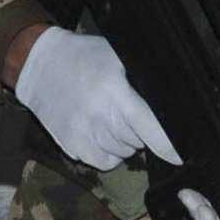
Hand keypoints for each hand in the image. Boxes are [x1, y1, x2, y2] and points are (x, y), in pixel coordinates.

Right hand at [11, 27, 178, 174]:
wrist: (40, 65)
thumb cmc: (84, 57)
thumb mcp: (116, 56)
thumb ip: (140, 80)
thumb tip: (167, 103)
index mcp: (113, 92)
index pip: (147, 126)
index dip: (166, 145)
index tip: (178, 157)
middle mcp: (98, 117)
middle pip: (137, 142)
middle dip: (140, 133)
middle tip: (128, 113)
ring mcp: (83, 135)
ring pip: (122, 154)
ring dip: (124, 143)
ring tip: (112, 120)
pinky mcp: (72, 147)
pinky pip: (103, 162)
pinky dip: (108, 154)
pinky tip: (102, 134)